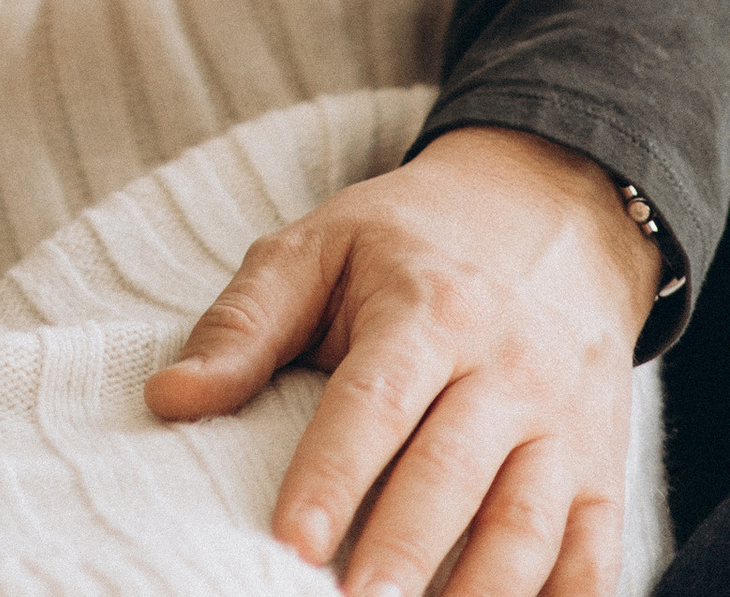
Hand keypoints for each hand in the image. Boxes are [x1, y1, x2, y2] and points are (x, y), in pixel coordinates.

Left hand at [145, 125, 657, 596]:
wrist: (549, 209)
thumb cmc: (409, 240)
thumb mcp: (319, 247)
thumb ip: (243, 326)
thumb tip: (165, 398)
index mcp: (427, 307)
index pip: (375, 398)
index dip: (333, 471)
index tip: (293, 537)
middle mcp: (505, 366)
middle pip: (452, 470)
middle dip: (405, 546)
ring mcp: (564, 423)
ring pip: (530, 523)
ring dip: (485, 591)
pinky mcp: (603, 467)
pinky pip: (596, 553)